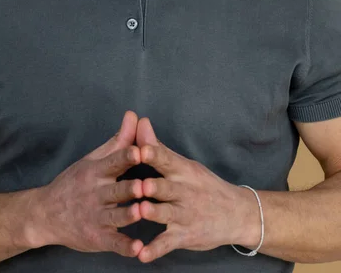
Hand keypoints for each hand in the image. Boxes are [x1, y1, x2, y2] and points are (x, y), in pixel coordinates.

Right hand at [31, 111, 145, 256]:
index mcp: (96, 172)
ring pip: (115, 216)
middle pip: (116, 190)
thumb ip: (118, 140)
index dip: (126, 157)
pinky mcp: (97, 238)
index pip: (113, 162)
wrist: (45, 214)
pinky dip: (124, 247)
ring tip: (142, 212)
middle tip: (144, 185)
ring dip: (128, 215)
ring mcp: (96, 217)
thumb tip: (133, 115)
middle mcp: (96, 194)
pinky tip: (138, 249)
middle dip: (129, 189)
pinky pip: (112, 242)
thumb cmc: (76, 182)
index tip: (140, 151)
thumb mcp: (94, 159)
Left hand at [134, 117, 247, 262]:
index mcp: (182, 171)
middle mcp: (184, 191)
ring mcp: (184, 214)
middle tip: (140, 184)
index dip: (154, 154)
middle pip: (167, 187)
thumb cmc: (203, 185)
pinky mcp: (184, 235)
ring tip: (140, 211)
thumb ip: (158, 148)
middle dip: (154, 186)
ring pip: (167, 213)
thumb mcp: (185, 165)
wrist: (237, 214)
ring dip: (154, 212)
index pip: (167, 160)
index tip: (140, 149)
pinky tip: (141, 255)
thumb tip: (139, 122)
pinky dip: (155, 250)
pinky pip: (168, 243)